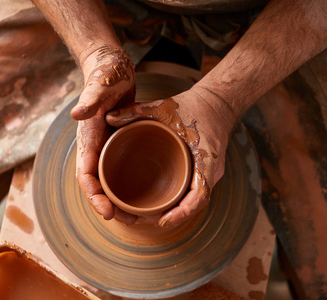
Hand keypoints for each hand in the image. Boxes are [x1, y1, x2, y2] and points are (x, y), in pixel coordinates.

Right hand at [73, 45, 137, 224]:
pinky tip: (139, 192)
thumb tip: (76, 114)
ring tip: (134, 217)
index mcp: (88, 138)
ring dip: (117, 200)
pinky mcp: (116, 142)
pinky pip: (117, 169)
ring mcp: (105, 146)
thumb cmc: (106, 74)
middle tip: (126, 221)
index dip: (94, 195)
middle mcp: (94, 146)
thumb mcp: (100, 85)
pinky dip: (125, 185)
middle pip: (96, 184)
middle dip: (106, 206)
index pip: (86, 174)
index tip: (107, 211)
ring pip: (107, 181)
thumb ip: (90, 98)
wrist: (111, 66)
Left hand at [106, 88, 236, 226]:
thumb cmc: (193, 106)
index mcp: (205, 157)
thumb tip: (108, 117)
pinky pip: (195, 191)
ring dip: (177, 210)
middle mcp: (211, 170)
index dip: (182, 212)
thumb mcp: (164, 107)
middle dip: (175, 216)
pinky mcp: (206, 171)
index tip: (163, 221)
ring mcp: (211, 172)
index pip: (200, 195)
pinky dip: (181, 201)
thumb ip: (136, 111)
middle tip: (148, 221)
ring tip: (152, 217)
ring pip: (195, 200)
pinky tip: (162, 203)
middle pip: (196, 203)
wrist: (218, 104)